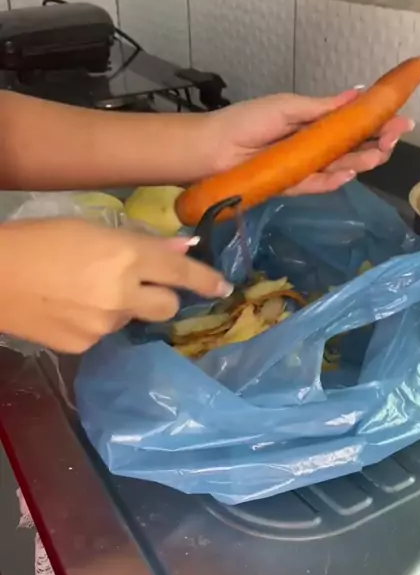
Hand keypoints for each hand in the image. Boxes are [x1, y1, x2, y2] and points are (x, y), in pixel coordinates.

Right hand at [0, 219, 230, 352]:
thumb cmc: (39, 239)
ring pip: (132, 318)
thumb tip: (181, 249)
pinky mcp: (85, 346)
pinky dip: (97, 321)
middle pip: (168, 305)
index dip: (207, 280)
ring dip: (123, 306)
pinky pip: (105, 333)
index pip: (181, 272)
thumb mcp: (91, 228)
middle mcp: (122, 294)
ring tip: (86, 290)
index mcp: (125, 255)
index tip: (224, 287)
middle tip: (142, 283)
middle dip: (164, 296)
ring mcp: (104, 325)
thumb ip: (141, 242)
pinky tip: (71, 307)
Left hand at [207, 91, 413, 193]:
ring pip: (341, 168)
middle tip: (393, 138)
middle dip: (377, 143)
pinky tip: (349, 172)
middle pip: (352, 148)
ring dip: (362, 161)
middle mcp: (312, 146)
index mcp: (312, 122)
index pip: (352, 124)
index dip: (377, 122)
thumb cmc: (245, 122)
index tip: (400, 118)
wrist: (211, 150)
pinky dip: (334, 181)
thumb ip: (322, 108)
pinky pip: (318, 185)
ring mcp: (304, 167)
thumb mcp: (287, 107)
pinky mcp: (292, 186)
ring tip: (379, 153)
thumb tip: (356, 94)